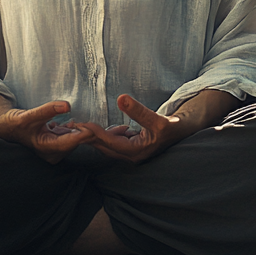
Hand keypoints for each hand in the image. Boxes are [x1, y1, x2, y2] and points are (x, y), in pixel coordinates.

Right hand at [0, 100, 92, 163]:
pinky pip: (70, 138)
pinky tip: (70, 124)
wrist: (8, 127)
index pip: (67, 144)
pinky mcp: (57, 145)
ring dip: (77, 131)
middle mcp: (51, 153)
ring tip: (81, 122)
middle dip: (82, 132)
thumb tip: (67, 105)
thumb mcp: (29, 115)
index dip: (81, 136)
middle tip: (89, 121)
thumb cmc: (16, 123)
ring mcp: (54, 150)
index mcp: (44, 148)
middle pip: (73, 143)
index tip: (92, 129)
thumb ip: (48, 109)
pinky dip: (72, 130)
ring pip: (73, 141)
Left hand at [70, 94, 200, 163]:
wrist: (184, 129)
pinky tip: (92, 127)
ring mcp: (130, 152)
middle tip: (70, 126)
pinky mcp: (130, 146)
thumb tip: (121, 98)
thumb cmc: (174, 126)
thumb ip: (138, 110)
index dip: (94, 133)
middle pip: (104, 147)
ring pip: (106, 145)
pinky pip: (111, 141)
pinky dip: (100, 134)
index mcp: (136, 152)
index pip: (110, 143)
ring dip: (92, 136)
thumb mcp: (157, 118)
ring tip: (76, 126)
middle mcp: (131, 156)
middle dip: (88, 136)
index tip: (81, 124)